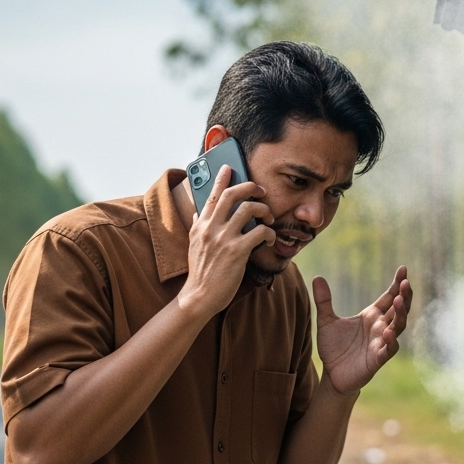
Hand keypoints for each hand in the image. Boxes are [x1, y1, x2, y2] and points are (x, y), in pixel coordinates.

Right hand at [178, 165, 274, 319]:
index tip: (229, 167)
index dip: (221, 178)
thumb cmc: (201, 272)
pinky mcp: (237, 252)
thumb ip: (197, 226)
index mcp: (201, 224)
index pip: (212, 195)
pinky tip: (271, 239)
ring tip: (269, 217)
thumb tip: (198, 212)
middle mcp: (211, 228)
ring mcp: (224, 239)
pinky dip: (269, 232)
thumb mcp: (193, 244)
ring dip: (264, 210)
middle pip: (232, 195)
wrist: (199, 296)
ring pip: (248, 209)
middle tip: (260, 190)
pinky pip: (259, 232)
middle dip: (250, 187)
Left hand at [313, 266, 411, 394]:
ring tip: (400, 300)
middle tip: (406, 282)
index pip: (389, 296)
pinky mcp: (378, 358)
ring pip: (398, 326)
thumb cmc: (334, 348)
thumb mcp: (326, 321)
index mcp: (372, 315)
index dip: (397, 283)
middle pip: (398, 309)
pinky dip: (390, 341)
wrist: (332, 375)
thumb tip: (317, 277)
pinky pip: (389, 349)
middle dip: (404, 296)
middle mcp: (380, 327)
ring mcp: (381, 342)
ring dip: (401, 314)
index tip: (403, 269)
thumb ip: (323, 301)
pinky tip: (388, 332)